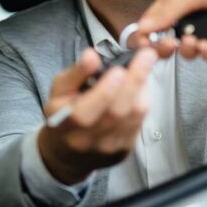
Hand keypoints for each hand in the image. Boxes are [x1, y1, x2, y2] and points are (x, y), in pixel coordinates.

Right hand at [37, 47, 155, 184]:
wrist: (69, 151)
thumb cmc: (64, 114)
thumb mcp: (59, 90)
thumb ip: (76, 72)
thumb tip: (92, 56)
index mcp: (64, 123)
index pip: (85, 113)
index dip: (104, 91)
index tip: (118, 69)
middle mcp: (86, 139)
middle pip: (117, 112)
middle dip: (134, 80)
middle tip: (146, 56)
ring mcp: (108, 147)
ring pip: (134, 115)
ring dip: (142, 87)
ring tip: (143, 67)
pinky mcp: (125, 148)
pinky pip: (140, 120)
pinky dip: (143, 99)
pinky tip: (140, 86)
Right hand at [138, 0, 206, 53]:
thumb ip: (168, 11)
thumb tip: (143, 28)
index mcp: (176, 1)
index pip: (153, 23)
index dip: (146, 37)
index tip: (145, 45)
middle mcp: (190, 15)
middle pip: (169, 41)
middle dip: (167, 48)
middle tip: (171, 45)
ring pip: (190, 51)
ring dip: (190, 51)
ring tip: (196, 43)